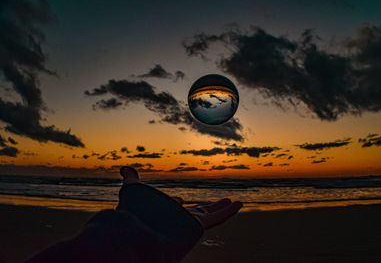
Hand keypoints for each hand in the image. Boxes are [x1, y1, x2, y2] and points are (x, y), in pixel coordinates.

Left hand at [120, 166, 241, 229]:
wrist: (137, 229)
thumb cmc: (133, 211)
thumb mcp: (133, 190)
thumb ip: (131, 179)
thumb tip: (125, 168)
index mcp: (165, 213)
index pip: (175, 208)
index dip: (177, 203)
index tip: (180, 199)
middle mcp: (178, 220)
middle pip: (198, 212)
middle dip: (209, 207)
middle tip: (221, 201)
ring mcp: (189, 223)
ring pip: (211, 215)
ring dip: (223, 208)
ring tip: (234, 202)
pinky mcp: (198, 226)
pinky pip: (217, 218)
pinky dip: (229, 211)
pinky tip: (238, 204)